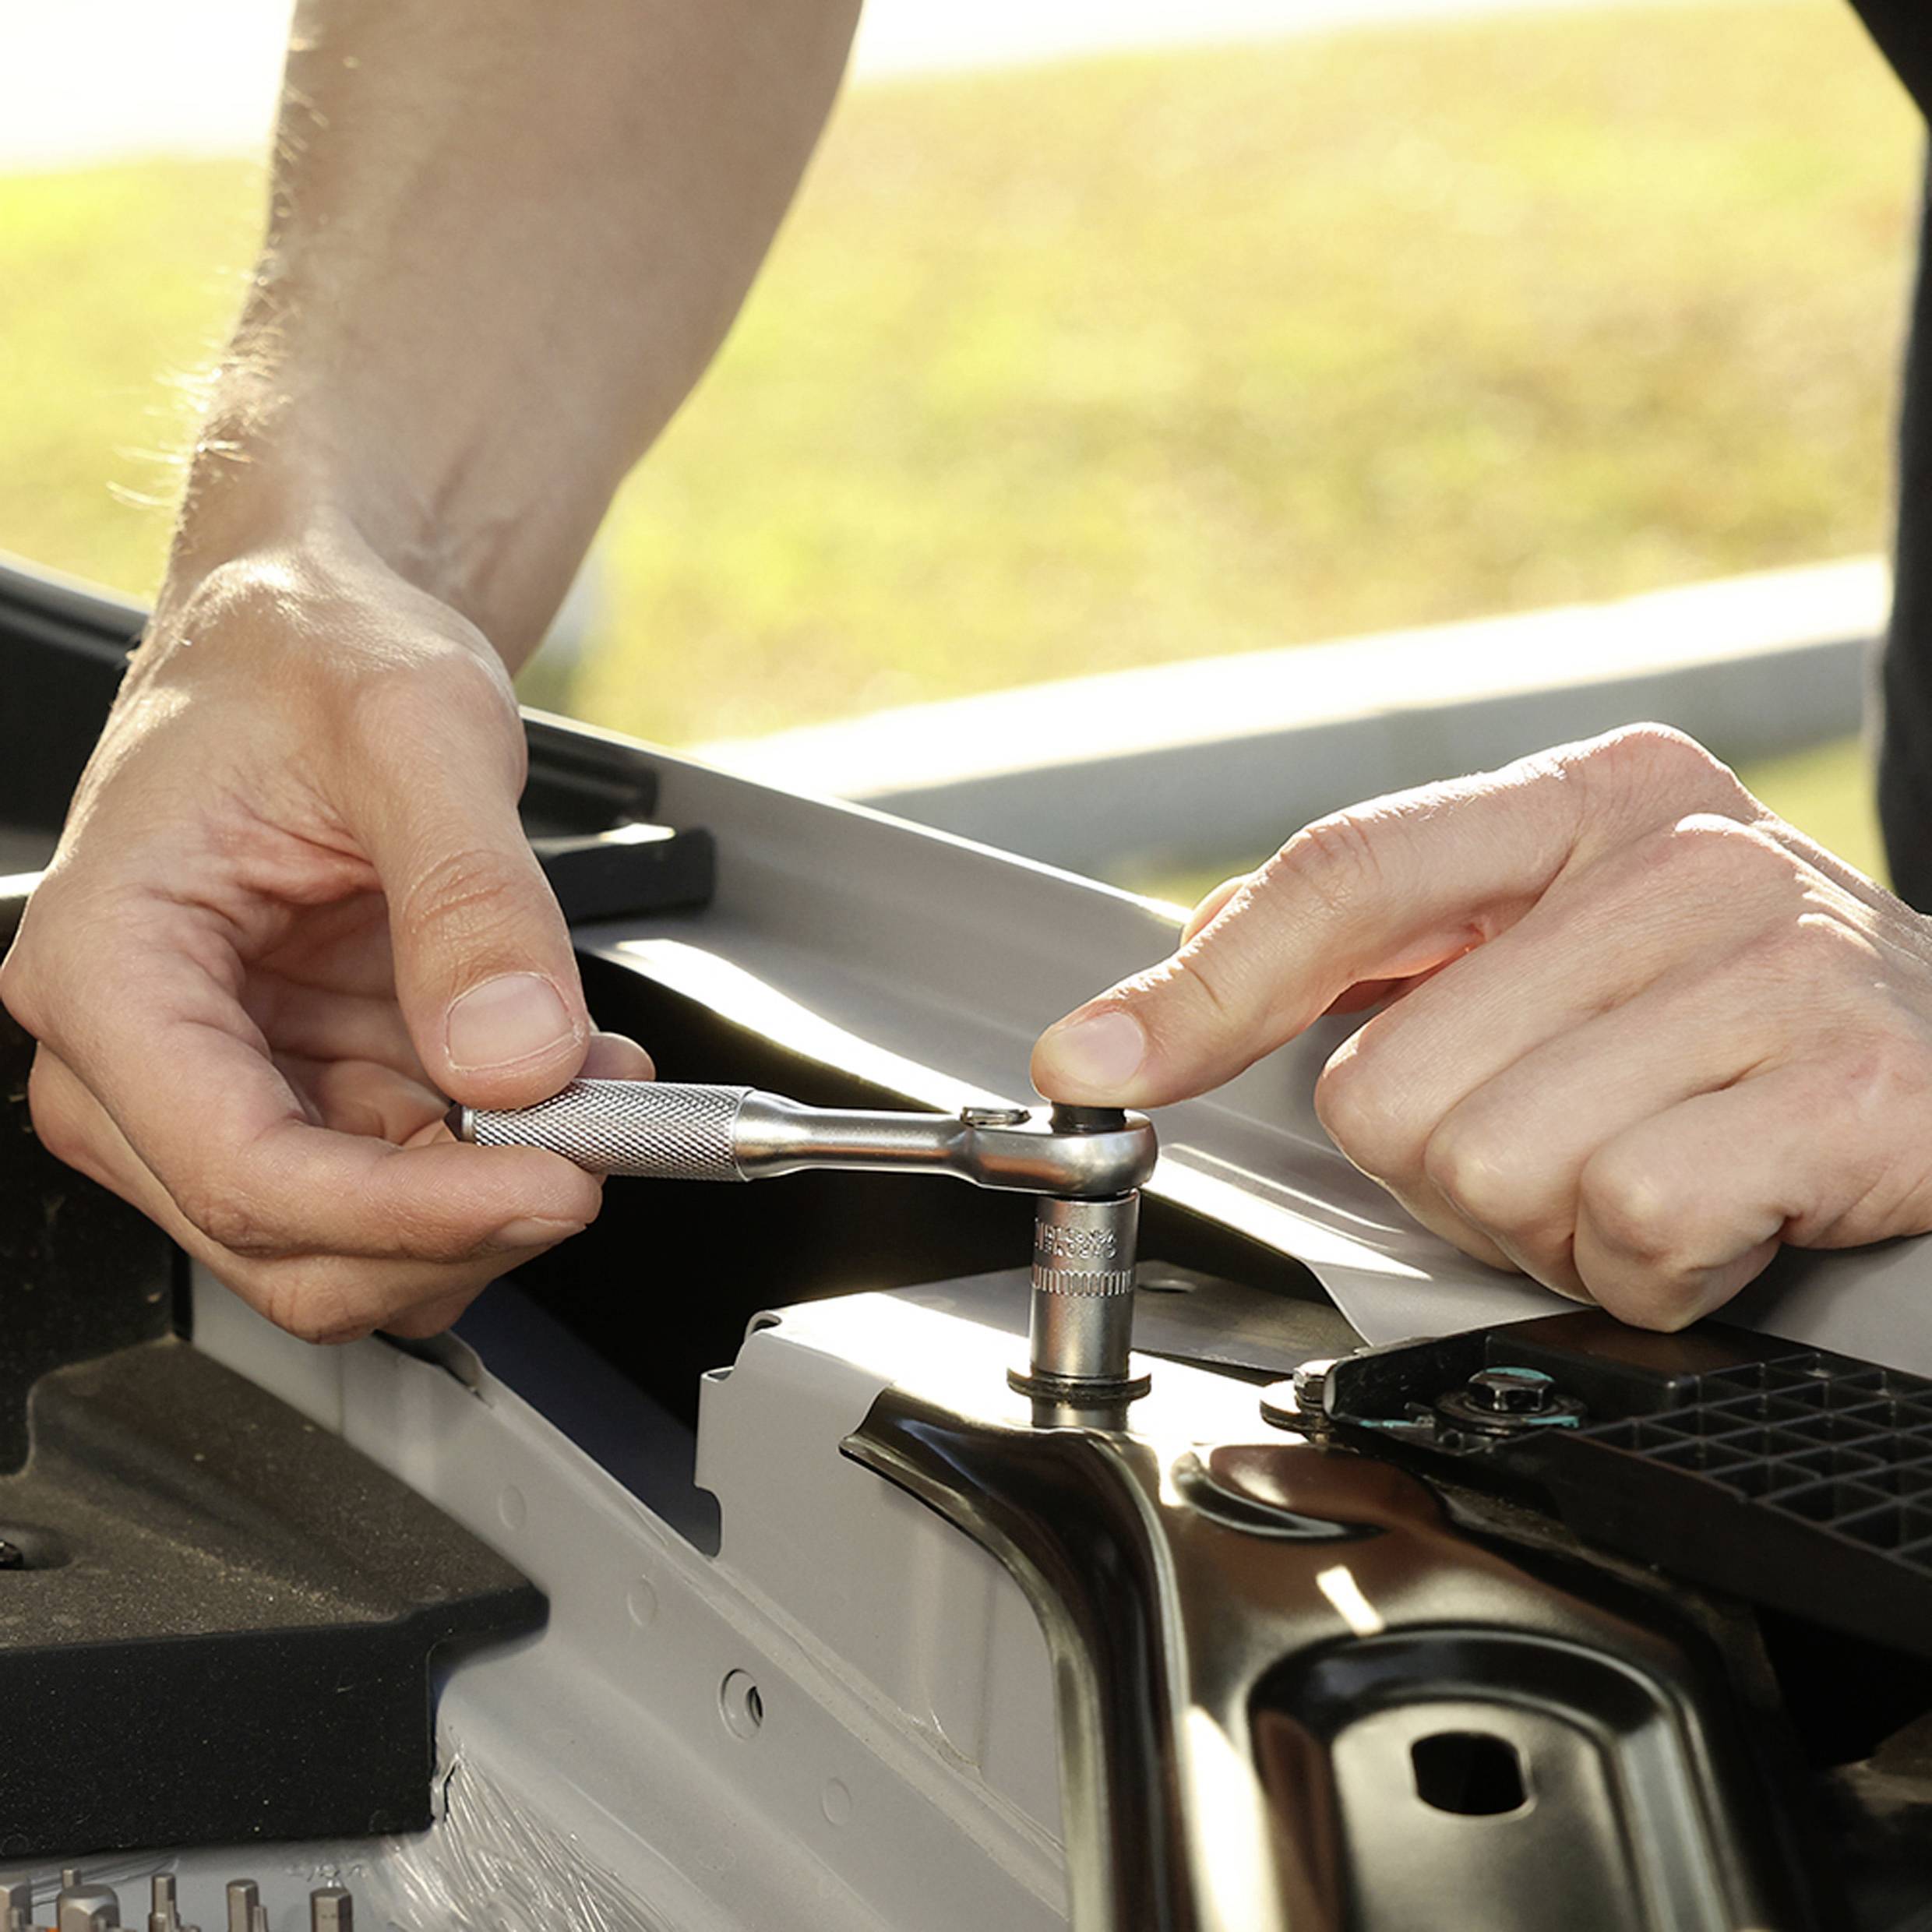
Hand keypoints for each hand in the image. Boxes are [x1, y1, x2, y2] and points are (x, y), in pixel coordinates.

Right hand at [0, 527, 644, 1341]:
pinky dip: (496, 1157)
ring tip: (596, 1087)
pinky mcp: (296, 1085)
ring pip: (351, 1242)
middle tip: (602, 1142)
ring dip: (489, 1192)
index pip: (242, 1169)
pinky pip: (398, 1180)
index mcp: (112, 963)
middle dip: (459, 1221)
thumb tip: (514, 1057)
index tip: (557, 1183)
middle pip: (287, 1242)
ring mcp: (216, 1081)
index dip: (411, 1213)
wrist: (312, 628)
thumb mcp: (417, 729)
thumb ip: (471, 898)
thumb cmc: (312, 651)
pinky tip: (564, 1077)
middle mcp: (135, 1052)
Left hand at [1032, 726, 1931, 1329]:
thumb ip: (1397, 956)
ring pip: (1490, 1169)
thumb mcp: (1571, 945)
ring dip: (1553, 1220)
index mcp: (1589, 798)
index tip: (1094, 1061)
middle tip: (1581, 1132)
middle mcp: (1677, 856)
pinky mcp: (1843, 1089)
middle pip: (1392, 1081)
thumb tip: (1175, 1003)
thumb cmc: (1741, 1027)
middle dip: (1458, 1161)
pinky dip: (1652, 1267)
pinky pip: (1624, 1229)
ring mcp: (1770, 964)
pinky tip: (1726, 1212)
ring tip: (1658, 1166)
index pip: (1347, 871)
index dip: (1205, 982)